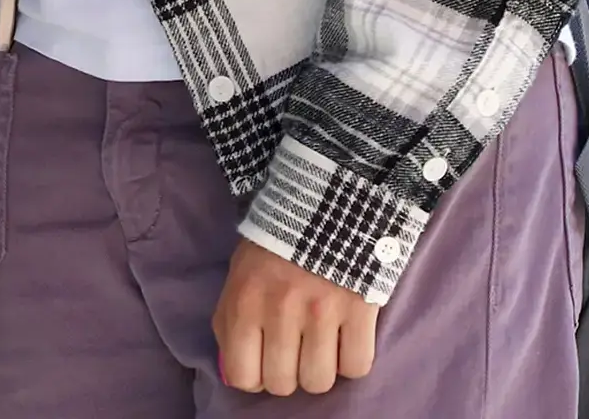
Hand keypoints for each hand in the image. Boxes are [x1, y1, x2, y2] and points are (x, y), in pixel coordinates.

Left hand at [213, 239, 380, 396]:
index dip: (253, 376)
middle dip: (287, 373)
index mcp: (244, 302)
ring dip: (319, 369)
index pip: (242, 375)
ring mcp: (321, 312)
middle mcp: (279, 311)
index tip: (262, 362)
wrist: (323, 203)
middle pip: (283, 384)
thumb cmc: (272, 244)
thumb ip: (229, 322)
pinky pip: (356, 367)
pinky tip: (344, 337)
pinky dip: (351, 359)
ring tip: (319, 343)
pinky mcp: (359, 310)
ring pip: (319, 382)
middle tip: (293, 351)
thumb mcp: (238, 276)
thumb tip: (234, 372)